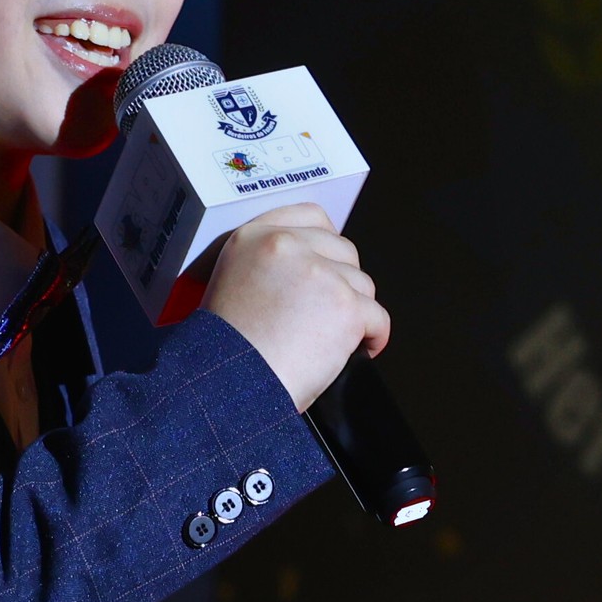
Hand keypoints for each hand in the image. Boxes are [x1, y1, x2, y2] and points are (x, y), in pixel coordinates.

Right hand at [202, 204, 389, 411]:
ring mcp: (319, 273)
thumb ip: (267, 267)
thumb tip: (307, 272)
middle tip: (329, 312)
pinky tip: (357, 351)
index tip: (331, 261)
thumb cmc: (223, 355)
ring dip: (354, 312)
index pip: (310, 216)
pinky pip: (377, 317)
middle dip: (342, 282)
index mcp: (252, 237)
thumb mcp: (229, 287)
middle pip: (343, 251)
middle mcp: (286, 246)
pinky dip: (372, 338)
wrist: (228, 385)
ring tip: (333, 339)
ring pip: (361, 285)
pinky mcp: (344, 306)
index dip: (327, 242)